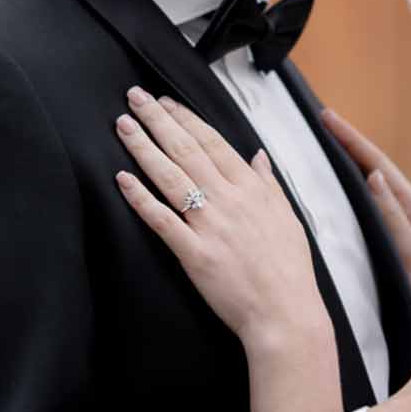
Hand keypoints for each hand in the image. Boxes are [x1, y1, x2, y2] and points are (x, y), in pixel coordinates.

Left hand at [114, 88, 325, 345]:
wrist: (286, 313)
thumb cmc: (288, 270)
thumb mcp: (287, 217)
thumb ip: (268, 185)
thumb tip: (259, 158)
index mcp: (252, 189)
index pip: (213, 142)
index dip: (185, 119)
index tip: (165, 102)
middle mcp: (229, 200)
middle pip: (186, 150)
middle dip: (158, 121)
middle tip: (134, 98)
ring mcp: (210, 225)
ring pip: (170, 177)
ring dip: (144, 148)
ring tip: (123, 125)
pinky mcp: (194, 253)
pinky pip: (161, 220)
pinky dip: (141, 198)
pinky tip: (122, 178)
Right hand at [322, 107, 410, 341]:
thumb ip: (394, 216)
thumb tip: (373, 175)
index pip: (377, 162)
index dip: (352, 138)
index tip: (328, 116)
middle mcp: (408, 208)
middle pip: (373, 164)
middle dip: (349, 140)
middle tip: (322, 118)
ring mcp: (400, 221)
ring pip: (370, 180)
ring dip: (351, 158)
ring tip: (327, 139)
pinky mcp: (391, 236)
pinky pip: (368, 200)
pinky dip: (352, 183)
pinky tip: (338, 180)